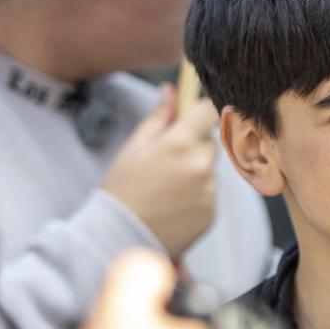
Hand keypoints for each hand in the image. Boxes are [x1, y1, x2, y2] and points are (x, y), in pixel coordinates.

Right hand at [101, 85, 220, 256]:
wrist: (117, 238)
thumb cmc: (120, 190)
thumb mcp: (133, 148)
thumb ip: (159, 118)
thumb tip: (172, 90)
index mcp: (179, 144)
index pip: (209, 111)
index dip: (202, 110)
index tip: (195, 115)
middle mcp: (200, 166)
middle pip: (210, 142)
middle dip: (193, 145)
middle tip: (165, 161)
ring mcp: (209, 191)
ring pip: (210, 169)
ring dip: (195, 171)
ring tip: (164, 188)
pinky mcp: (212, 212)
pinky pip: (210, 193)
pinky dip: (196, 195)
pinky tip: (171, 205)